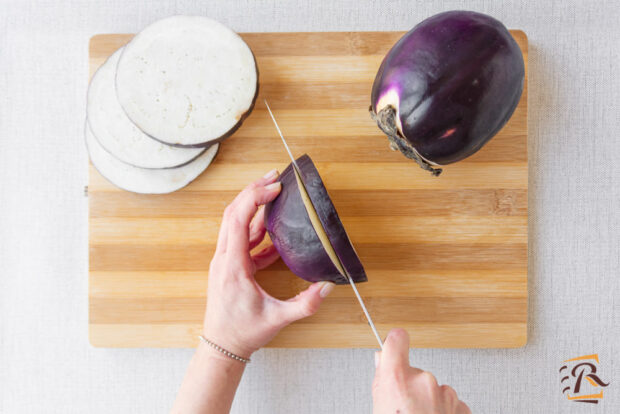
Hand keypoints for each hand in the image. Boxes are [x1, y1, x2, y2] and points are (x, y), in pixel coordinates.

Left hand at [203, 170, 334, 358]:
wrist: (221, 346)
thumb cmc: (243, 333)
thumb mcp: (277, 319)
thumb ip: (305, 304)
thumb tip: (327, 286)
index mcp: (232, 266)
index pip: (238, 219)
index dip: (255, 198)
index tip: (275, 187)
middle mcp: (224, 258)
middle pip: (232, 212)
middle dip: (252, 191)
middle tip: (274, 177)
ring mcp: (224, 261)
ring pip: (234, 223)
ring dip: (253, 206)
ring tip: (274, 194)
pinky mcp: (229, 266)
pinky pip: (241, 239)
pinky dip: (256, 229)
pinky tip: (274, 231)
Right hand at [372, 329, 470, 413]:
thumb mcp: (379, 406)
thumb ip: (382, 381)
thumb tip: (382, 361)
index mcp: (399, 379)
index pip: (397, 340)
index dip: (395, 340)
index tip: (394, 341)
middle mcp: (424, 381)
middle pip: (415, 372)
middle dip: (411, 387)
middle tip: (405, 408)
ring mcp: (445, 394)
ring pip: (434, 388)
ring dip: (428, 401)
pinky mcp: (461, 407)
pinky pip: (449, 402)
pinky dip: (442, 411)